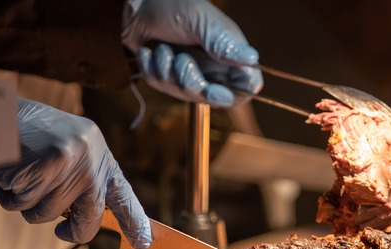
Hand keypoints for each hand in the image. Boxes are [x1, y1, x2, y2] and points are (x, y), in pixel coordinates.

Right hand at [0, 99, 151, 248]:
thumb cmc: (29, 134)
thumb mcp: (67, 153)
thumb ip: (79, 180)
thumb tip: (86, 220)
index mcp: (100, 157)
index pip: (122, 195)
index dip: (134, 222)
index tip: (144, 244)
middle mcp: (92, 160)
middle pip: (89, 219)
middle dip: (73, 232)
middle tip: (63, 232)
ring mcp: (71, 164)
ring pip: (44, 214)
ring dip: (24, 201)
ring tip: (18, 173)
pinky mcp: (46, 167)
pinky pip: (20, 201)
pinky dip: (5, 191)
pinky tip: (6, 168)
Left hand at [122, 0, 262, 106]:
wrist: (139, 5)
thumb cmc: (174, 5)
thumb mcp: (202, 21)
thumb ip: (224, 43)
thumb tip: (252, 58)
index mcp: (230, 54)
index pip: (247, 85)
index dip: (236, 93)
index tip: (214, 89)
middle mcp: (215, 68)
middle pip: (215, 98)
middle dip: (193, 83)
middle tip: (182, 60)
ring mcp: (192, 75)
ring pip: (187, 95)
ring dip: (169, 72)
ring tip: (164, 48)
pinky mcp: (170, 78)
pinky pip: (163, 88)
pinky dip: (154, 70)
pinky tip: (152, 52)